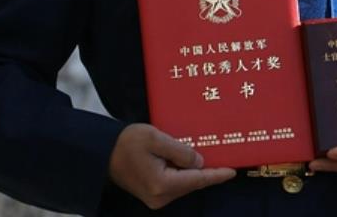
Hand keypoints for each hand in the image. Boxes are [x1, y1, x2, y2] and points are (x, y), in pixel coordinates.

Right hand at [107, 123, 235, 208]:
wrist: (104, 152)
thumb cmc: (127, 142)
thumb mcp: (156, 138)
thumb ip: (180, 151)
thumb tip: (199, 162)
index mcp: (162, 184)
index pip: (197, 180)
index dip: (216, 175)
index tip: (232, 171)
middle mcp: (160, 196)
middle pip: (192, 183)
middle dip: (207, 171)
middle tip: (223, 157)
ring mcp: (156, 198)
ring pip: (185, 184)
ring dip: (195, 172)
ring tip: (209, 156)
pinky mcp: (153, 194)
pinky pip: (176, 184)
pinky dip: (185, 173)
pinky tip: (190, 162)